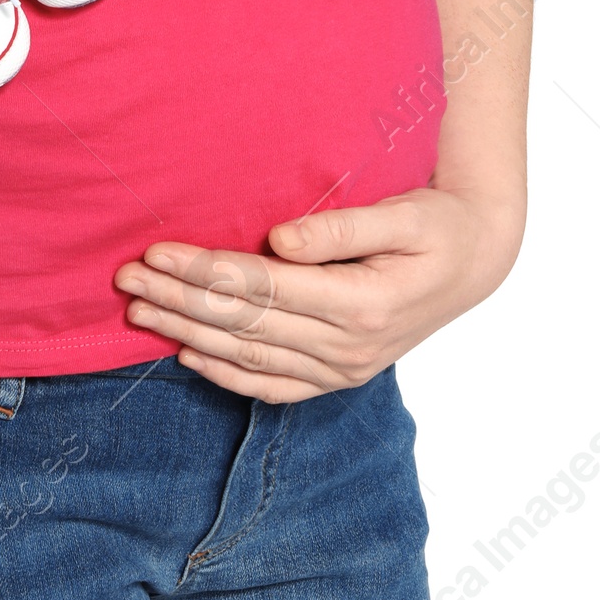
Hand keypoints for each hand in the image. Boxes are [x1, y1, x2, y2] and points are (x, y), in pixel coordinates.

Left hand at [114, 187, 523, 402]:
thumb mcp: (402, 213)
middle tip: (125, 279)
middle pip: (244, 324)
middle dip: (179, 300)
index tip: (156, 251)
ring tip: (138, 310)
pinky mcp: (339, 376)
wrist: (474, 262)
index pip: (261, 288)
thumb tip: (281, 238)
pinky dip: (226, 375)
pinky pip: (274, 387)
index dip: (204, 272)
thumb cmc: (435, 226)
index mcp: (361, 304)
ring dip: (188, 332)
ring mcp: (343, 370)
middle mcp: (348, 348)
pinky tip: (186, 355)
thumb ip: (342, 227)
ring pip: (249, 356)